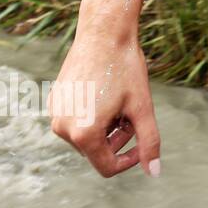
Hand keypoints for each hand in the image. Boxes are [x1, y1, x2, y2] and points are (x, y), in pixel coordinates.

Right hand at [50, 14, 161, 177]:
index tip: (143, 142)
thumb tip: (154, 172)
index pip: (107, 167)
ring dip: (107, 126)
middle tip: (132, 113)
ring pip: (87, 135)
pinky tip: (105, 92)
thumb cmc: (126, 70)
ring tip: (120, 102)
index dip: (130, 160)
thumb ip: (149, 142)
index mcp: (83, 134)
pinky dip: (94, 114)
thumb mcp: (142, 109)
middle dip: (118, 137)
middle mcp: (62, 128)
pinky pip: (77, 120)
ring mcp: (55, 114)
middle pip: (97, 150)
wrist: (103, 34)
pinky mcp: (54, 101)